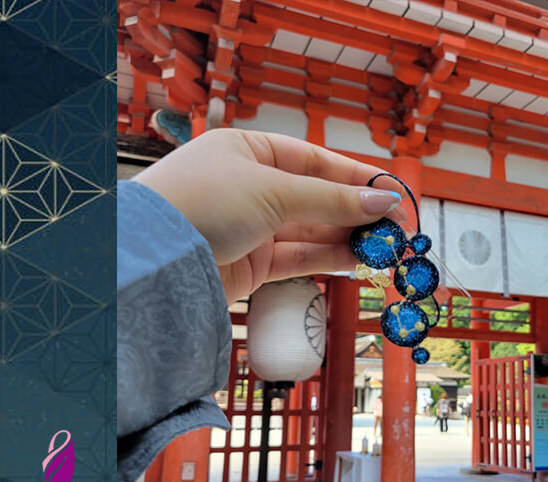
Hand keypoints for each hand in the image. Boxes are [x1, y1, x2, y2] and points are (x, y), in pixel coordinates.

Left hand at [133, 128, 406, 302]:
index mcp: (247, 151)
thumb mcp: (274, 191)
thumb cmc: (199, 203)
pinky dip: (328, 258)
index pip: (313, 160)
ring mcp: (249, 227)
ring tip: (383, 247)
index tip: (391, 193)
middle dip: (356, 212)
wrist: (151, 259)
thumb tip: (382, 201)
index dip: (355, 177)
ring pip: (311, 230)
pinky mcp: (250, 264)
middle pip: (316, 197)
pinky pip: (298, 257)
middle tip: (396, 227)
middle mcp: (249, 187)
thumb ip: (332, 199)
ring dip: (348, 238)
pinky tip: (357, 260)